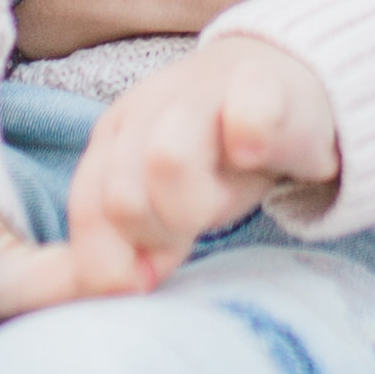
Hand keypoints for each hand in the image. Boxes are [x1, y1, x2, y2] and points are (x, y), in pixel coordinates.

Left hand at [50, 34, 341, 296]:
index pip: (89, 211)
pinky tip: (255, 156)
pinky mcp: (262, 83)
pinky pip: (246, 115)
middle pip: (123, 199)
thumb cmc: (220, 155)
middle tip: (196, 228)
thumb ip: (128, 245)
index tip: (149, 278)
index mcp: (114, 138)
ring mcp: (202, 91)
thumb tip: (105, 291)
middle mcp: (147, 109)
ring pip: (166, 160)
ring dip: (198, 204)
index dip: (114, 261)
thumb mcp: (163, 203)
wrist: (285, 82)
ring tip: (227, 201)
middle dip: (160, 235)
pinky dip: (249, 142)